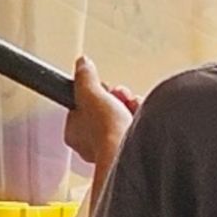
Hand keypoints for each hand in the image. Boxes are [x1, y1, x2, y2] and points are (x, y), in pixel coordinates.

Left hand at [63, 55, 137, 170]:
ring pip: (122, 119)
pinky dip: (141, 118)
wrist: (131, 152)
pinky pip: (136, 128)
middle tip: (120, 95)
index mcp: (74, 133)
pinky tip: (141, 114)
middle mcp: (92, 144)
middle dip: (116, 98)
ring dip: (130, 106)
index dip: (95, 93)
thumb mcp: (90, 93)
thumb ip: (85, 78)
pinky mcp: (130, 151)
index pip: (82, 106)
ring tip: (132, 104)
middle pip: (104, 111)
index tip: (102, 87)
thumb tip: (82, 64)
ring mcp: (112, 148)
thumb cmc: (106, 131)